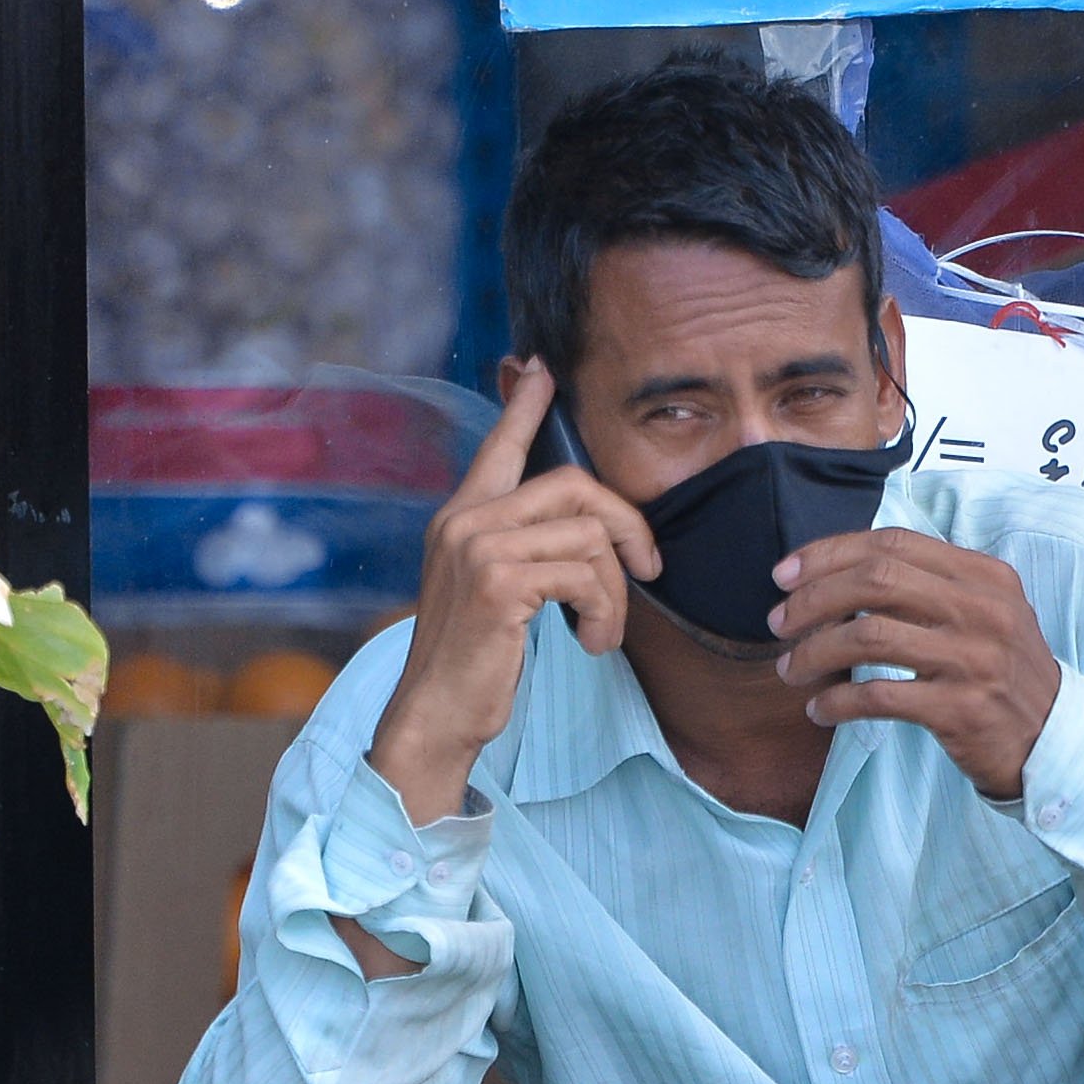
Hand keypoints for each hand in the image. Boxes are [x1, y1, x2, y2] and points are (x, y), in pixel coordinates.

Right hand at [366, 360, 658, 826]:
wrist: (435, 714)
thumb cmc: (471, 662)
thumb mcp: (489, 592)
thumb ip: (519, 550)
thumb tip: (585, 532)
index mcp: (460, 518)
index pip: (499, 446)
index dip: (524, 405)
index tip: (540, 369)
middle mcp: (464, 520)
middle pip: (575, 485)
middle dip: (627, 525)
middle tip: (647, 569)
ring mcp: (479, 547)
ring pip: (589, 535)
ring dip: (614, 592)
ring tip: (602, 631)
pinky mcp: (499, 581)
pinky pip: (585, 574)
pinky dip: (602, 612)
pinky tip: (588, 643)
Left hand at [767, 530, 1062, 802]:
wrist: (1052, 739)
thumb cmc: (1000, 674)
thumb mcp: (982, 614)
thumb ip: (927, 587)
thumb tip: (838, 574)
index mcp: (984, 576)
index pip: (893, 544)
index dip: (830, 553)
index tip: (785, 574)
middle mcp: (982, 609)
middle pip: (875, 581)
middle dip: (812, 598)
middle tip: (778, 622)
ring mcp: (974, 658)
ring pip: (869, 635)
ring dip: (814, 651)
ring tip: (790, 669)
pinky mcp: (961, 709)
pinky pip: (879, 696)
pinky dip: (837, 703)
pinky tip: (820, 710)